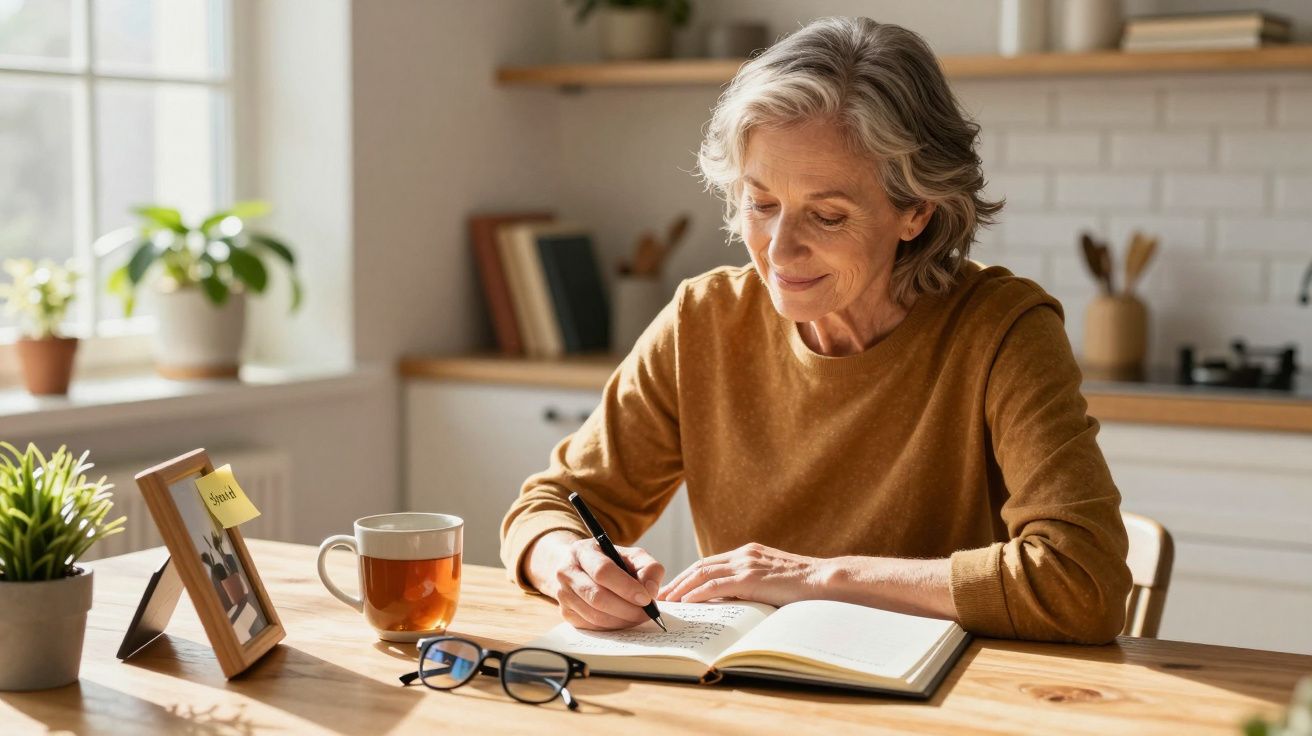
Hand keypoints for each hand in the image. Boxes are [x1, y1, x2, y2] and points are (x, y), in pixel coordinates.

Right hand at [528, 531, 664, 630]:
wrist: (580, 567)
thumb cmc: (610, 561)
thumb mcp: (631, 555)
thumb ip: (648, 568)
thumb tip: (651, 591)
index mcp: (582, 551)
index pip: (603, 571)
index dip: (626, 587)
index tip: (646, 598)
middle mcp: (566, 572)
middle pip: (597, 597)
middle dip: (627, 609)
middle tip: (647, 613)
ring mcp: (562, 594)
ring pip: (594, 615)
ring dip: (622, 620)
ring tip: (639, 616)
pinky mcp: (565, 613)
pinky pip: (591, 626)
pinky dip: (612, 627)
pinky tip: (624, 620)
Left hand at [657, 542, 825, 607]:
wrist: (824, 580)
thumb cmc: (804, 585)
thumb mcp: (773, 579)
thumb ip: (753, 583)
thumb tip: (734, 599)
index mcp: (749, 552)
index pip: (710, 563)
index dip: (690, 575)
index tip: (676, 587)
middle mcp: (744, 554)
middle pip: (701, 566)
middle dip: (679, 581)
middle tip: (663, 595)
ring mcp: (746, 564)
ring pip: (703, 574)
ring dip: (682, 588)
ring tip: (668, 600)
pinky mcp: (750, 578)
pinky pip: (715, 586)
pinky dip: (697, 593)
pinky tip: (686, 602)